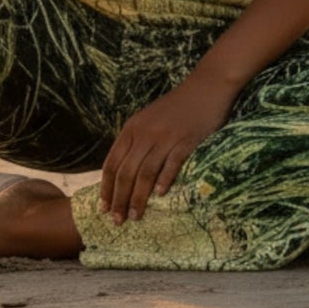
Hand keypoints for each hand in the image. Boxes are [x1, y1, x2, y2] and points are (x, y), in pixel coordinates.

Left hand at [100, 73, 237, 223]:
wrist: (206, 86)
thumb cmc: (177, 107)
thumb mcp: (148, 120)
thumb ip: (136, 142)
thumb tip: (124, 175)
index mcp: (132, 128)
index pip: (112, 163)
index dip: (106, 188)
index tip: (102, 208)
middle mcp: (145, 132)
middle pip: (126, 171)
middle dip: (119, 199)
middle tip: (117, 221)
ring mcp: (165, 136)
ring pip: (145, 172)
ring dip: (138, 198)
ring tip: (135, 217)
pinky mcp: (186, 139)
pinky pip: (171, 163)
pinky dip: (164, 180)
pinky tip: (160, 196)